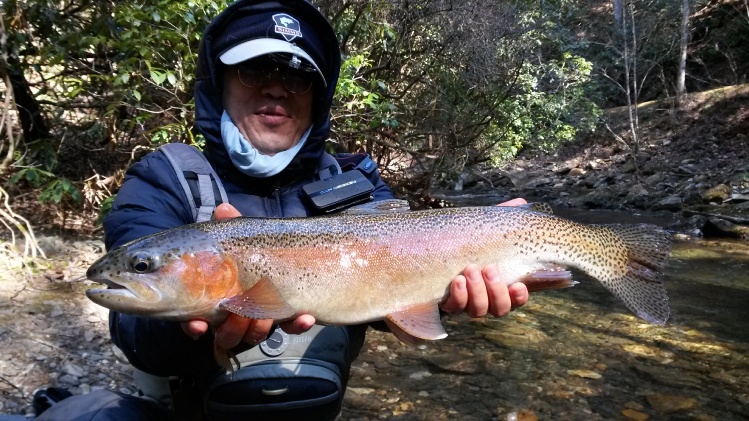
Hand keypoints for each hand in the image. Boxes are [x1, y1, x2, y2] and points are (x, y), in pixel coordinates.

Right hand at [181, 203, 316, 347]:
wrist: (286, 257)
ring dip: (259, 330)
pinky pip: (289, 329)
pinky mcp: (284, 320)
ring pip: (253, 336)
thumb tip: (224, 209)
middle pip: (226, 335)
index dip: (194, 326)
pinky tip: (306, 318)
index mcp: (215, 300)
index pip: (196, 321)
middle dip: (232, 330)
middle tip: (238, 316)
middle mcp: (233, 316)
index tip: (198, 325)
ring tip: (267, 317)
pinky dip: (297, 325)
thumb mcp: (239, 239)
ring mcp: (259, 321)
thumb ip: (231, 227)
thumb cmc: (249, 252)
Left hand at [439, 198, 529, 317]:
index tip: (519, 285)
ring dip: (478, 291)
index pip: (516, 298)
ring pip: (479, 310)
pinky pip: (455, 307)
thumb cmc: (466, 238)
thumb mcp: (485, 228)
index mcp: (499, 283)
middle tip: (490, 268)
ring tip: (471, 269)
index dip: (519, 297)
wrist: (432, 248)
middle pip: (500, 308)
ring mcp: (467, 302)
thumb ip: (503, 217)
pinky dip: (459, 296)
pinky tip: (458, 280)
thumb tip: (521, 202)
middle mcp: (486, 298)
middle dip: (497, 290)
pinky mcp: (448, 302)